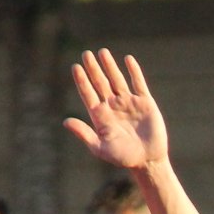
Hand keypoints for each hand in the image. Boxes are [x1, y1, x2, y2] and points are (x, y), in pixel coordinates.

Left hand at [64, 49, 167, 170]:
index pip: (88, 94)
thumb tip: (65, 121)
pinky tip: (128, 59)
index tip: (76, 67)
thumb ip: (84, 133)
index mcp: (100, 115)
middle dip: (93, 69)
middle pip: (100, 83)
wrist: (148, 161)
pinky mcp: (145, 102)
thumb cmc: (123, 157)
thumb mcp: (100, 148)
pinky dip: (134, 71)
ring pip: (117, 80)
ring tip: (102, 52)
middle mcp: (112, 106)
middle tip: (86, 54)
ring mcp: (128, 103)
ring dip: (110, 66)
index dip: (82, 80)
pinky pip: (138, 83)